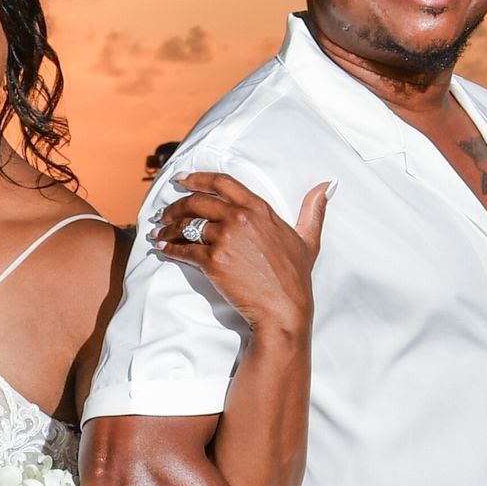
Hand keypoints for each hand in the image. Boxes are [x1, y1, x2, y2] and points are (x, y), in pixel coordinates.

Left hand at [151, 170, 329, 337]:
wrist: (283, 308)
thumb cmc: (295, 277)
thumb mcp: (308, 238)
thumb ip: (313, 210)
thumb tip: (327, 185)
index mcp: (258, 208)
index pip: (222, 182)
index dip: (197, 178)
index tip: (181, 179)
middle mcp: (239, 218)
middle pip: (198, 201)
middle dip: (176, 204)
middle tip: (164, 212)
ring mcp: (225, 238)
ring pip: (186, 225)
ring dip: (168, 227)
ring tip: (159, 231)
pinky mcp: (212, 261)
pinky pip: (183, 250)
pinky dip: (168, 248)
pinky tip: (162, 249)